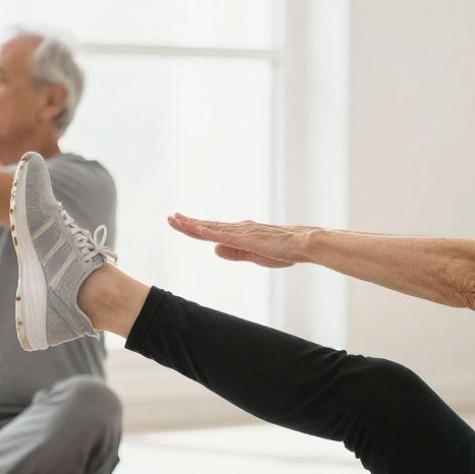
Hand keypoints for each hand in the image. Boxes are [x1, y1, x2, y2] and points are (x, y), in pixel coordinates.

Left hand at [167, 213, 314, 268]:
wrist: (303, 244)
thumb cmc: (284, 250)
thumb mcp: (254, 255)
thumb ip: (234, 253)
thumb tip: (214, 249)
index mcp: (242, 233)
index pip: (214, 231)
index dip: (196, 228)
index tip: (182, 223)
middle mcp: (239, 229)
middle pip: (208, 226)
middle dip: (188, 222)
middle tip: (171, 218)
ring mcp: (242, 232)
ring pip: (212, 227)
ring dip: (193, 224)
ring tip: (176, 219)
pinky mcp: (246, 237)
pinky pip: (223, 234)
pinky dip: (208, 231)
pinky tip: (196, 228)